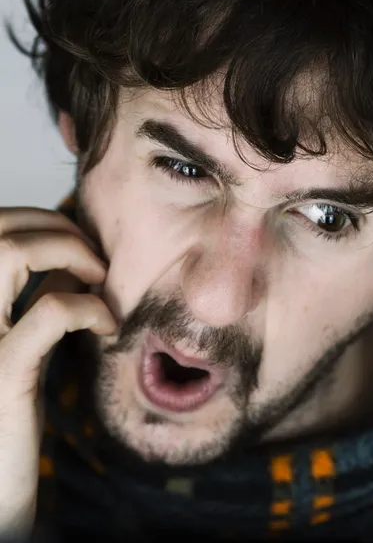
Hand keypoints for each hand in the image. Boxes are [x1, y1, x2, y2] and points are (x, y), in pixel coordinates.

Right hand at [0, 207, 115, 538]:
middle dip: (55, 227)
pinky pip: (50, 312)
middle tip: (93, 257)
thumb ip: (35, 296)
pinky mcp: (2, 372)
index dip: (35, 220)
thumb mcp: (22, 340)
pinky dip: (89, 306)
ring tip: (98, 278)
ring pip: (9, 253)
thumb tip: (70, 259)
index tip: (75, 240)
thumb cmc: (12, 407)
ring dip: (68, 250)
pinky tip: (106, 326)